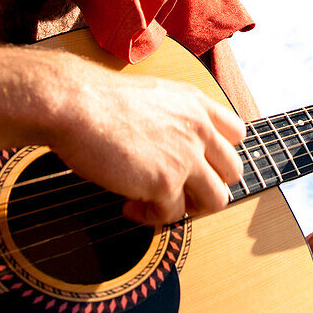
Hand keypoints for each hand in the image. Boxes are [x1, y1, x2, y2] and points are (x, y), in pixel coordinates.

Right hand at [44, 60, 244, 225]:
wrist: (76, 103)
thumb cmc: (99, 98)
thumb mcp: (153, 94)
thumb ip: (174, 116)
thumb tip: (171, 145)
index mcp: (196, 103)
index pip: (236, 133)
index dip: (220, 154)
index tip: (199, 163)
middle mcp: (199, 128)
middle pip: (233, 170)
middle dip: (208, 186)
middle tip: (179, 190)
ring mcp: (186, 157)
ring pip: (216, 199)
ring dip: (189, 208)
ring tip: (159, 204)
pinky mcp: (166, 183)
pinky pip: (173, 215)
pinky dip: (151, 217)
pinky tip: (129, 206)